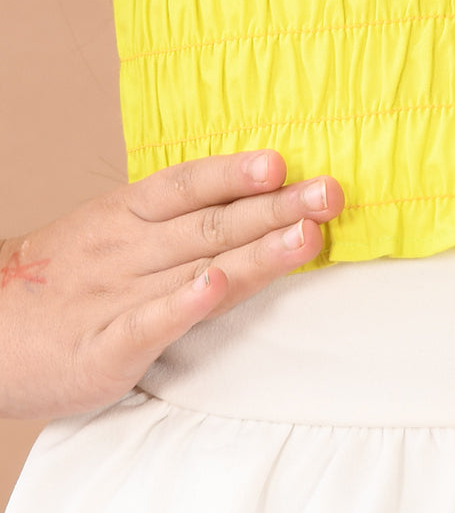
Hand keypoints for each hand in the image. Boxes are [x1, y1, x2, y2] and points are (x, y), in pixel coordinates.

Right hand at [0, 150, 343, 420]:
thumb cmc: (65, 280)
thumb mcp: (114, 232)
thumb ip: (180, 220)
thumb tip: (259, 198)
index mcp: (129, 215)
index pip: (190, 185)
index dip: (236, 172)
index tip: (284, 162)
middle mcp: (128, 248)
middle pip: (212, 223)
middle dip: (278, 208)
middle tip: (332, 194)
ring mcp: (115, 297)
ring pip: (195, 266)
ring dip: (255, 252)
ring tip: (305, 236)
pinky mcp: (103, 350)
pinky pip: (146, 323)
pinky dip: (182, 306)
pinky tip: (213, 289)